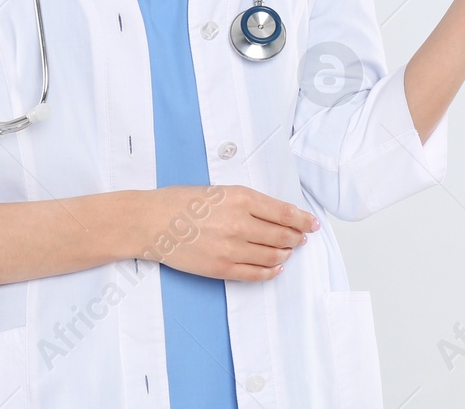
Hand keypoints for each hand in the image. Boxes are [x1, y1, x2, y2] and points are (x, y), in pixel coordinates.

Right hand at [138, 185, 319, 281]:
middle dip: (296, 237)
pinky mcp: (221, 268)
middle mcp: (239, 223)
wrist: (151, 222)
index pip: (285, 212)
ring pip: (272, 255)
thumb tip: (277, 213)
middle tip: (301, 237)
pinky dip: (270, 272)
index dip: (303, 220)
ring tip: (288, 251)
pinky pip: (255, 274)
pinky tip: (276, 268)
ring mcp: (231, 248)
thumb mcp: (222, 190)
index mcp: (241, 198)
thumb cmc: (182, 202)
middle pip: (282, 235)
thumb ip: (250, 202)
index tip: (312, 224)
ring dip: (285, 254)